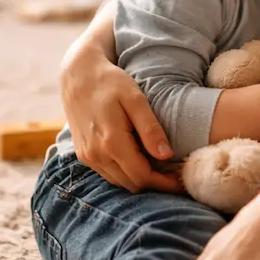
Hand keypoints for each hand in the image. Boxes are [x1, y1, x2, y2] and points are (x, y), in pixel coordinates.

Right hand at [59, 42, 181, 192]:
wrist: (78, 76)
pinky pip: (108, 174)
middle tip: (174, 173)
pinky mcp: (84, 155)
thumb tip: (166, 155)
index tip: (182, 181)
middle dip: (155, 182)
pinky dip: (125, 172)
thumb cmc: (110, 83)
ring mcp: (88, 156)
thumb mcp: (135, 99)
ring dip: (140, 178)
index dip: (164, 182)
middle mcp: (96, 155)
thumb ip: (150, 128)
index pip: (142, 176)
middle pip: (132, 183)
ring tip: (160, 167)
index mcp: (111, 142)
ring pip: (120, 182)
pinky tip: (139, 158)